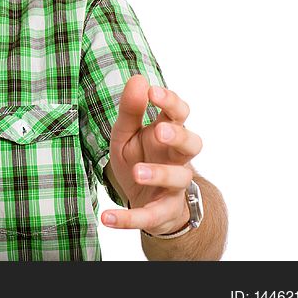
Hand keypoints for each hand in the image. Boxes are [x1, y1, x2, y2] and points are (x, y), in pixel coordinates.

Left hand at [102, 74, 202, 235]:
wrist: (146, 200)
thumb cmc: (140, 157)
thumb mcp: (126, 134)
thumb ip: (131, 110)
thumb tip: (138, 78)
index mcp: (166, 133)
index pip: (179, 113)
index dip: (171, 102)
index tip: (153, 91)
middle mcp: (176, 158)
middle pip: (191, 143)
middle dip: (178, 137)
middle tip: (161, 131)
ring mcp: (173, 186)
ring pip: (178, 178)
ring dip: (159, 174)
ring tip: (137, 172)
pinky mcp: (162, 211)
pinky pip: (149, 216)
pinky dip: (128, 219)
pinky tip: (106, 218)